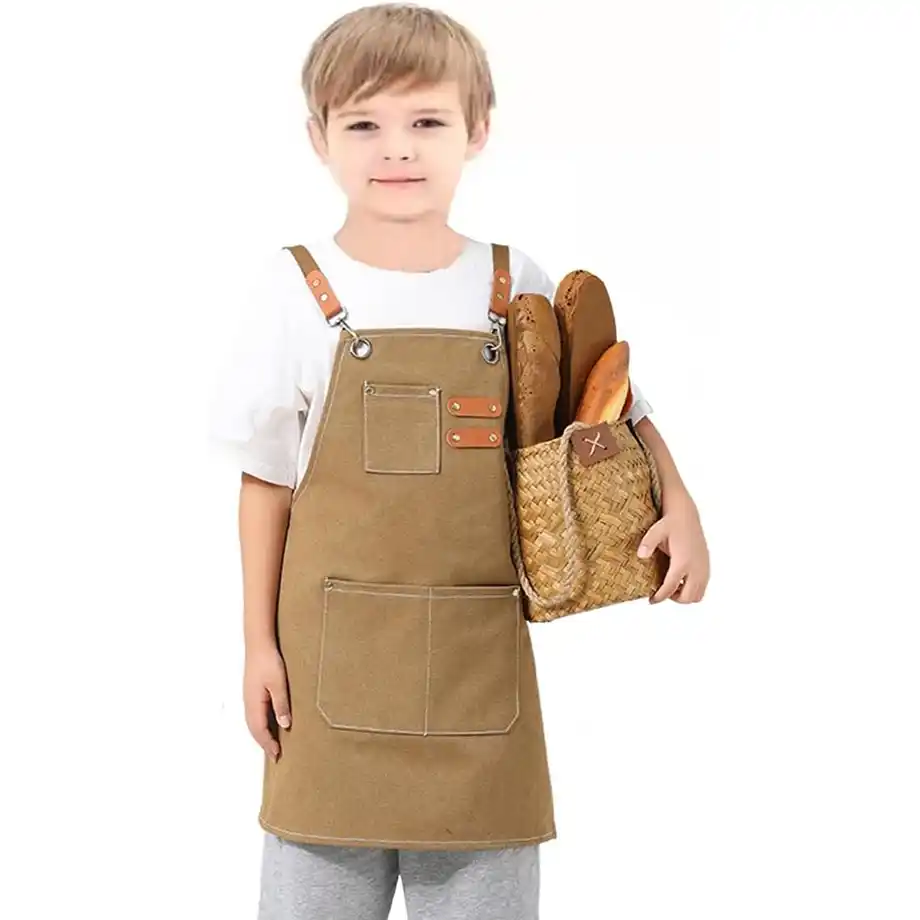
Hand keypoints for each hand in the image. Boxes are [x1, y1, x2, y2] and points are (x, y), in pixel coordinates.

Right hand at [243, 643, 291, 760]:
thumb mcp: (278, 684)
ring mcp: (248, 698)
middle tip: (275, 755)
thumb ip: (281, 704)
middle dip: (264, 743)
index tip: (276, 755)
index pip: (260, 730)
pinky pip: (254, 715)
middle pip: (254, 729)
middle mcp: (248, 703)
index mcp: (254, 703)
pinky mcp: (251, 693)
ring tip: (271, 744)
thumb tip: (284, 725)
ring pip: (252, 723)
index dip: (268, 744)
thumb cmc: (268, 662)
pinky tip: (268, 725)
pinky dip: (260, 725)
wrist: (258, 644)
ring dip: (261, 735)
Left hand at [638, 500, 709, 603]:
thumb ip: (647, 543)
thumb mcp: (655, 531)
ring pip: (698, 595)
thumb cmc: (670, 523)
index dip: (660, 597)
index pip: (670, 588)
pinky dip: (693, 589)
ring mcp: (704, 567)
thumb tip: (641, 555)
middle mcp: (696, 567)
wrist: (686, 514)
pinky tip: (682, 580)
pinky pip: (703, 586)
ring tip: (673, 587)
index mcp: (683, 561)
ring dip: (685, 595)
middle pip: (687, 597)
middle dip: (674, 599)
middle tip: (663, 593)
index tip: (652, 601)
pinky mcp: (707, 565)